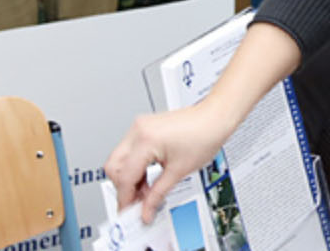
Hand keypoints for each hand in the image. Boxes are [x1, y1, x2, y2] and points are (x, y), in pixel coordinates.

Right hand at [106, 103, 234, 223]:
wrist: (215, 118)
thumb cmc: (204, 135)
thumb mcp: (178, 172)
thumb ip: (157, 195)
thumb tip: (145, 211)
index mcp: (145, 140)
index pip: (124, 177)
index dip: (126, 199)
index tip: (129, 212)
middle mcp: (138, 130)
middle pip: (114, 167)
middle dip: (123, 188)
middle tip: (136, 204)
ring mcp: (139, 127)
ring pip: (120, 159)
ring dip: (130, 179)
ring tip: (146, 193)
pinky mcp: (144, 128)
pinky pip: (130, 151)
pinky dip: (136, 167)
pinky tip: (147, 179)